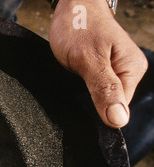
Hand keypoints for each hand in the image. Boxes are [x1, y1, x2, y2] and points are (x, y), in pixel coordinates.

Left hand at [49, 0, 147, 127]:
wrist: (71, 5)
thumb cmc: (78, 26)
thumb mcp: (88, 59)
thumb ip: (104, 89)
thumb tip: (119, 119)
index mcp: (132, 70)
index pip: (119, 109)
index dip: (99, 111)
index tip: (83, 98)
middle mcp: (127, 72)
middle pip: (109, 104)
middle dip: (90, 102)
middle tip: (75, 85)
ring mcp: (114, 70)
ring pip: (99, 97)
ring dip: (84, 94)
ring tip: (74, 79)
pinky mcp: (102, 69)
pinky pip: (92, 88)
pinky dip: (81, 87)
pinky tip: (74, 79)